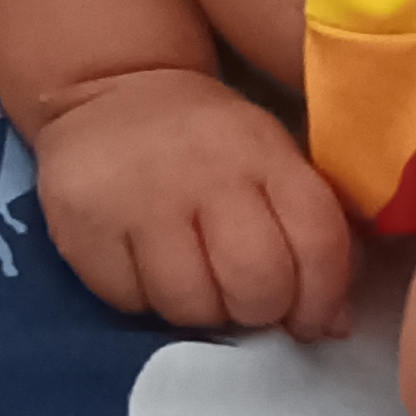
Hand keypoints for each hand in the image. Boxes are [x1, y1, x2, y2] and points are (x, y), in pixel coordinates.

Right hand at [34, 69, 353, 338]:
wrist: (113, 90)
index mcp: (264, 152)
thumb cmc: (211, 146)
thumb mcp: (273, 162)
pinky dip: (146, 300)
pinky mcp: (82, 223)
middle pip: (256, 283)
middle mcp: (205, 170)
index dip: (324, 298)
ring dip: (200, 311)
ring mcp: (138, 197)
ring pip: (191, 305)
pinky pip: (130, 303)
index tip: (310, 319)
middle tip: (246, 301)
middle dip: (260, 312)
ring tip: (195, 280)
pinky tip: (148, 267)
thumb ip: (312, 235)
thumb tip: (333, 325)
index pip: (317, 240)